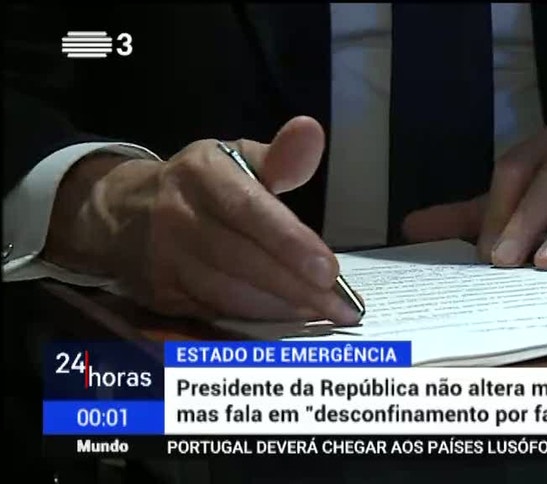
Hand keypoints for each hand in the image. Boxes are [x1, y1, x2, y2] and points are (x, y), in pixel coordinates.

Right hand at [44, 116, 361, 323]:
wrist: (122, 213)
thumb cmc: (200, 187)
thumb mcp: (234, 159)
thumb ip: (280, 155)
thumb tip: (312, 131)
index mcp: (201, 174)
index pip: (249, 210)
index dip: (290, 242)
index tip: (329, 270)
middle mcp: (177, 216)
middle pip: (241, 259)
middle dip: (295, 285)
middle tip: (340, 306)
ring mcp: (163, 259)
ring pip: (227, 293)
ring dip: (279, 307)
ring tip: (323, 315)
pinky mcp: (160, 294)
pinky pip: (214, 311)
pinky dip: (254, 319)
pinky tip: (287, 319)